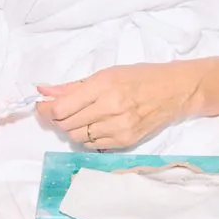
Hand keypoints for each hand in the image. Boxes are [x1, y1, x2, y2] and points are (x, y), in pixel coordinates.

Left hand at [37, 63, 195, 150]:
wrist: (175, 91)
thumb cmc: (141, 77)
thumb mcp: (108, 73)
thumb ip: (74, 86)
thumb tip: (44, 91)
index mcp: (105, 86)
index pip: (63, 108)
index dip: (46, 109)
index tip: (42, 105)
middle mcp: (111, 109)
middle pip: (67, 125)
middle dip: (57, 119)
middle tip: (58, 111)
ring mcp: (119, 129)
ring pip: (77, 137)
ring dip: (71, 128)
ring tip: (78, 117)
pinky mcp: (125, 142)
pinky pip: (92, 145)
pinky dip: (86, 137)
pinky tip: (94, 125)